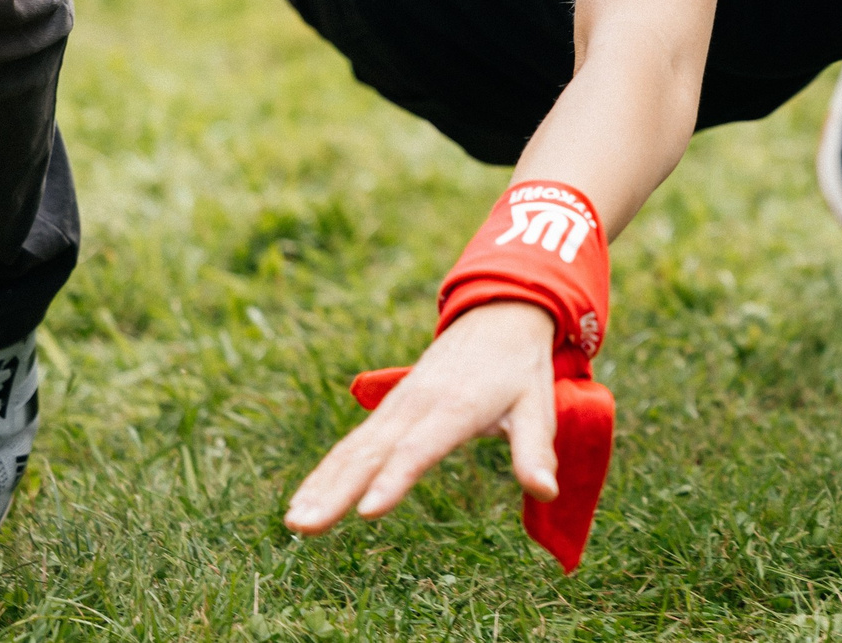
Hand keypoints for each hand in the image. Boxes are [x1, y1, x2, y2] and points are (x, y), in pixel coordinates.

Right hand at [284, 301, 559, 534]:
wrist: (497, 315)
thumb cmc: (520, 369)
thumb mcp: (539, 405)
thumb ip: (536, 450)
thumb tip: (546, 492)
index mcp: (456, 407)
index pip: (419, 449)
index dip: (394, 479)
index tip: (367, 511)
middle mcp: (418, 406)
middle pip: (372, 453)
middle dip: (336, 490)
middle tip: (304, 526)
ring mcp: (398, 407)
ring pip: (353, 449)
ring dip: (321, 484)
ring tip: (294, 522)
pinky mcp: (389, 411)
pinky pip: (352, 444)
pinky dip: (325, 471)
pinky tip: (302, 500)